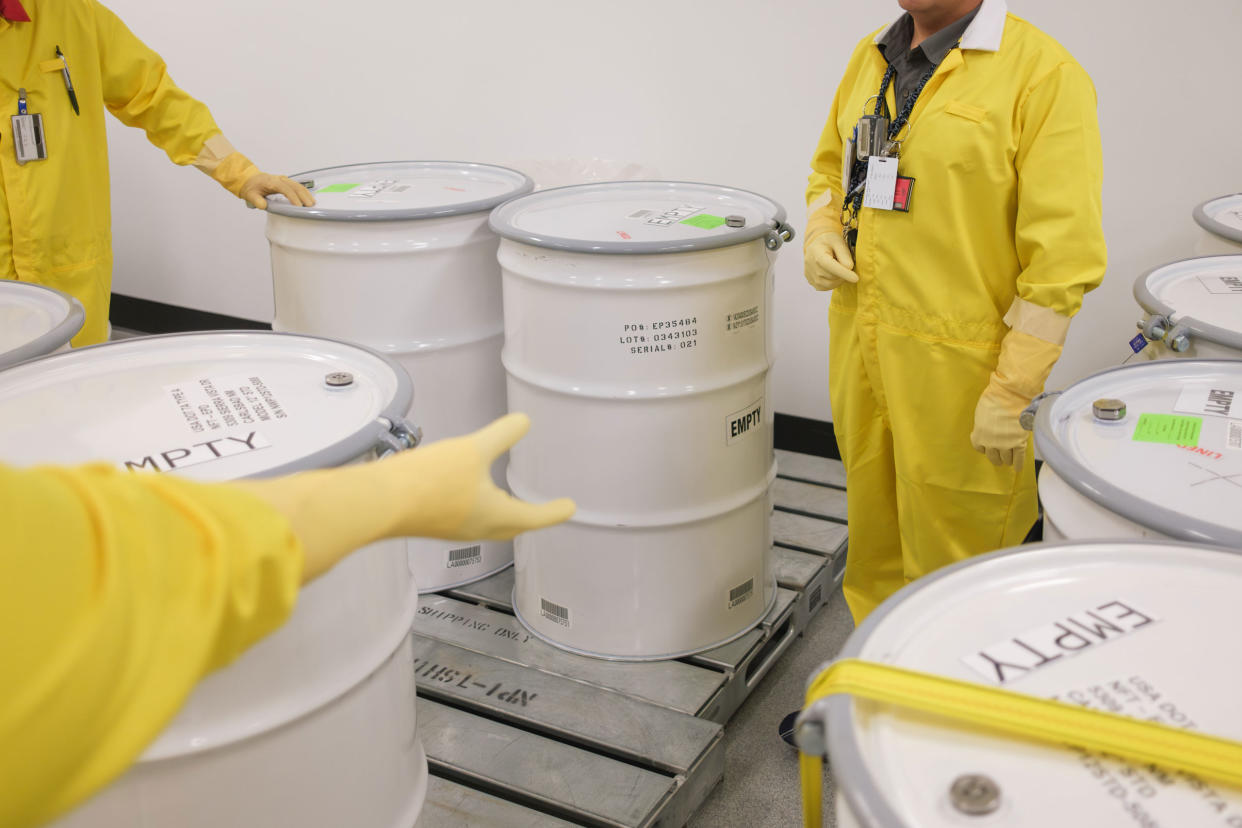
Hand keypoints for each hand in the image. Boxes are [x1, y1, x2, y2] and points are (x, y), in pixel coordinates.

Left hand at [238, 173, 315, 209]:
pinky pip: (298, 186)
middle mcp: (280, 179)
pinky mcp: (287, 182)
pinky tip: (309, 198)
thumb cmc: (251, 187)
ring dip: (306, 194)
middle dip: (303, 196)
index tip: (299, 206)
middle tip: (309, 206)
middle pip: (295, 186)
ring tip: (312, 203)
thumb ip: (256, 200)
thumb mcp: (250, 195)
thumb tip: (263, 205)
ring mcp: (284, 180)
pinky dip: (304, 192)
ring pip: (298, 185)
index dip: (293, 197)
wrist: (250, 179)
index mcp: (272, 182)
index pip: (285, 189)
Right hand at [389, 413, 575, 541]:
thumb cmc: (431, 479)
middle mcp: (478, 528)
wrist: (379, 503)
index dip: (554, 511)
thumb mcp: (473, 449)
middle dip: (530, 517)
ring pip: (489, 524)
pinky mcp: (433, 523)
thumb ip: (502, 435)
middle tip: (545, 509)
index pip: (535, 517)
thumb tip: (525, 421)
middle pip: (513, 526)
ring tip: (509, 501)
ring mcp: (454, 529)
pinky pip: (467, 519)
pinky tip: (469, 494)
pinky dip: (480, 509)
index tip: (570, 507)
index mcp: (496, 516)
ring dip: (504, 514)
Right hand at [803, 231, 857, 290]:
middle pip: (831, 276)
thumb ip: (844, 254)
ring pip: (829, 284)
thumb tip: (849, 267)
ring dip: (839, 279)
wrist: (816, 245)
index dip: (843, 273)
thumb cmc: (829, 242)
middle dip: (843, 274)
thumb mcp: (839, 242)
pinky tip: (834, 274)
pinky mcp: (811, 281)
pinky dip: (833, 283)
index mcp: (817, 253)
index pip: (830, 266)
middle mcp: (810, 266)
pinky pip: (825, 287)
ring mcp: (809, 275)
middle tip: (847, 266)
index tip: (856, 278)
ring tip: (841, 269)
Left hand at [970, 383, 1029, 471]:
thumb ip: (984, 425)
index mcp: (979, 435)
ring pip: (1005, 458)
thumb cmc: (995, 399)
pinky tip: (1017, 468)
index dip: (984, 448)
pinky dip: (1018, 464)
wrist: (1011, 395)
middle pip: (992, 456)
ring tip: (1009, 461)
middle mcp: (990, 443)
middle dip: (996, 458)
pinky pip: (1018, 457)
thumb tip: (988, 429)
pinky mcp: (1019, 443)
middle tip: (999, 459)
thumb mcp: (982, 413)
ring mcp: (1005, 444)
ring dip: (1007, 460)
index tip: (987, 448)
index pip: (979, 448)